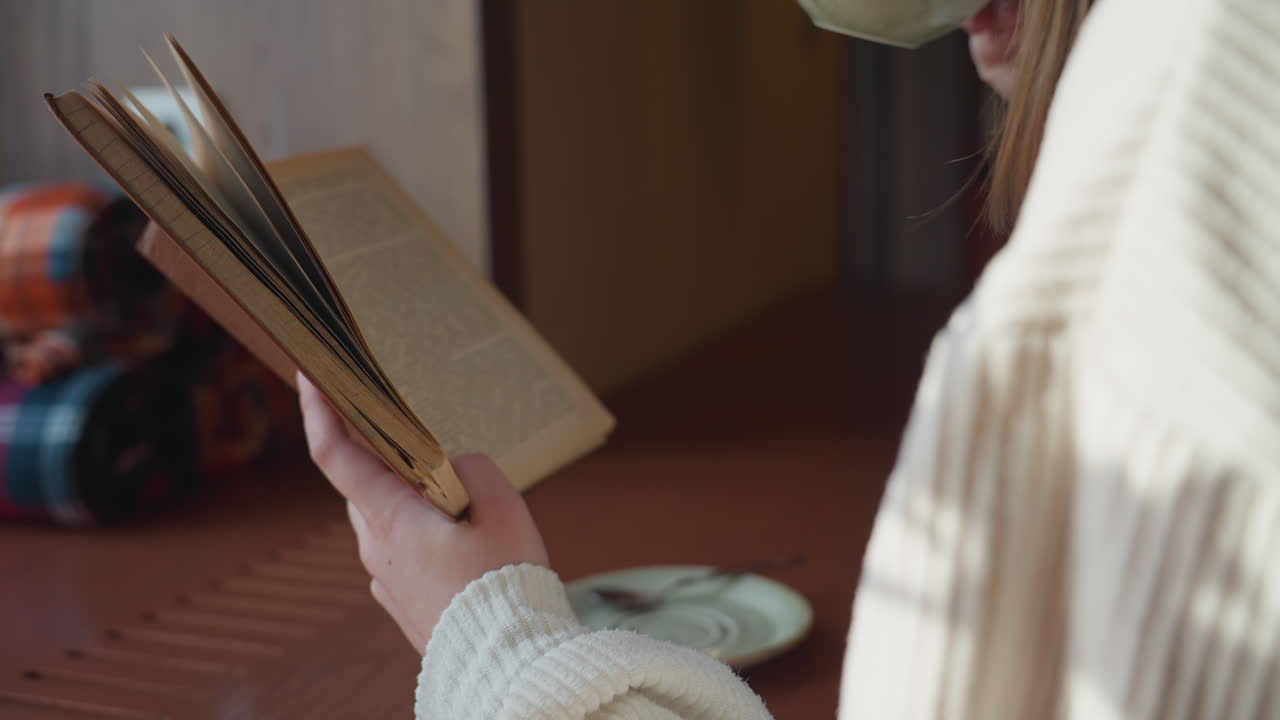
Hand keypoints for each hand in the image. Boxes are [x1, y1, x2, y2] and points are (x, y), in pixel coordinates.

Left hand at [297, 373, 549, 652]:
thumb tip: (458, 468)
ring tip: (461, 500)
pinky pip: (405, 552)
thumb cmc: (502, 583)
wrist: (505, 660)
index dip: (319, 410)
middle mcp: (376, 548)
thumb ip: (474, 468)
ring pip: (387, 519)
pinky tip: (464, 544)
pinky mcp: (402, 601)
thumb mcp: (503, 506)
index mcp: (390, 518)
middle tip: (417, 438)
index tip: (310, 376)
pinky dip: (424, 535)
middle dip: (385, 458)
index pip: (337, 455)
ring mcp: (386, 578)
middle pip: (365, 484)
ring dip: (412, 501)